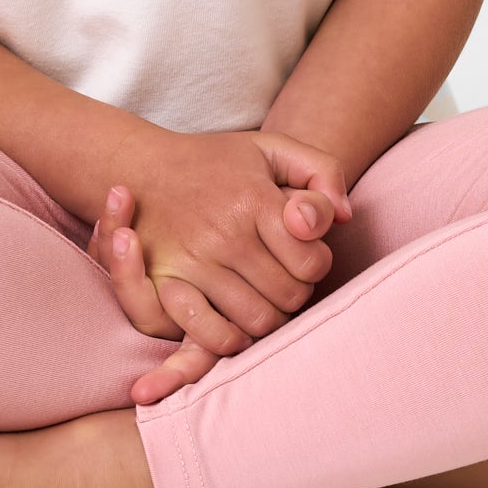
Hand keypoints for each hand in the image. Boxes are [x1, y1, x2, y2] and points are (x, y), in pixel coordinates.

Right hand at [84, 129, 352, 399]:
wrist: (143, 167)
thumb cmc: (217, 162)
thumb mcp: (273, 149)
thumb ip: (322, 173)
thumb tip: (345, 217)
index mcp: (253, 199)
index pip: (312, 262)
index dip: (316, 263)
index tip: (300, 252)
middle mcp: (224, 233)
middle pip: (290, 297)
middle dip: (295, 291)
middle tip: (282, 275)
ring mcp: (193, 262)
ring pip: (258, 321)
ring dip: (270, 316)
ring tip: (262, 294)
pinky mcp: (166, 285)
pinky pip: (212, 334)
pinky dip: (233, 338)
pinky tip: (237, 321)